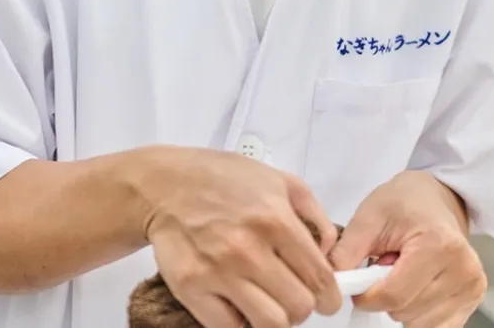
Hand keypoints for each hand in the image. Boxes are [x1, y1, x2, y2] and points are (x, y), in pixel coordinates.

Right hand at [136, 147, 342, 327]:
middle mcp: (248, 248)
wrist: (163, 184)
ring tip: (268, 303)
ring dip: (275, 318)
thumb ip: (313, 214)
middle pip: (300, 307)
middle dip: (303, 306)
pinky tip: (240, 306)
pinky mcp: (191, 288)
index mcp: (275, 219)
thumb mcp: (277, 180)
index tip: (326, 300)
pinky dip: (241, 323)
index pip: (320, 279)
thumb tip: (329, 253)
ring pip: (271, 324)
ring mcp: (218, 271)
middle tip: (292, 296)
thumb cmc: (220, 179)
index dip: (330, 296)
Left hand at [328, 171, 483, 327]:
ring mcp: (471, 286)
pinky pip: (436, 327)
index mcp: (438, 245)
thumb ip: (347, 251)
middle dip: (385, 296)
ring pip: (419, 324)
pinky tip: (417, 285)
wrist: (435, 197)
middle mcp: (463, 269)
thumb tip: (332, 282)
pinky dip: (418, 312)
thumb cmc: (404, 202)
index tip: (357, 282)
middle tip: (387, 265)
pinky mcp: (473, 298)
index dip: (366, 296)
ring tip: (404, 271)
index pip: (394, 296)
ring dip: (402, 304)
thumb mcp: (369, 216)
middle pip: (405, 312)